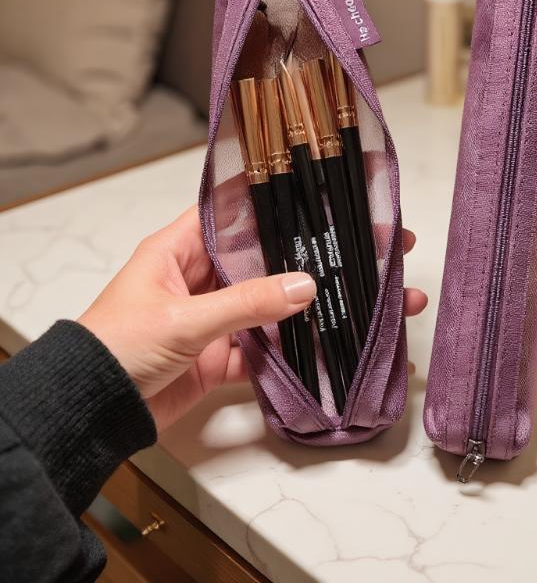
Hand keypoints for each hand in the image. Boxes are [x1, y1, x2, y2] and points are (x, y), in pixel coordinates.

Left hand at [78, 206, 426, 430]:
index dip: (282, 200)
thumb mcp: (181, 319)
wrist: (89, 413)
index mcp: (183, 248)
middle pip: (272, 257)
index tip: (329, 191)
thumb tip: (308, 286)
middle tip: (378, 243)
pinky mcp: (225, 357)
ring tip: (379, 296)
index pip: (239, 210)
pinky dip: (302, 349)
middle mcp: (205, 277)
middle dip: (320, 253)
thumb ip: (245, 303)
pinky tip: (344, 341)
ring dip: (321, 303)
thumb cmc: (117, 348)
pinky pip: (270, 348)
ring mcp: (219, 318)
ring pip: (279, 304)